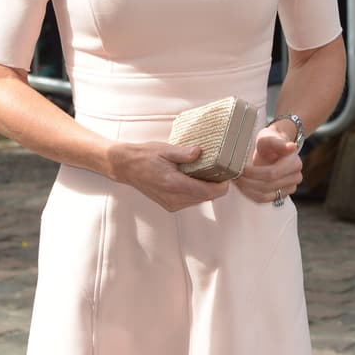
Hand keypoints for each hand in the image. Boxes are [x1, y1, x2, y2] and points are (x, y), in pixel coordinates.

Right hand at [105, 141, 229, 211]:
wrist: (126, 166)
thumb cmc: (144, 156)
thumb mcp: (165, 149)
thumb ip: (184, 153)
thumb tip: (200, 152)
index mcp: (174, 184)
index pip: (207, 192)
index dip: (222, 186)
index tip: (228, 176)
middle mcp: (174, 198)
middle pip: (206, 197)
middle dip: (215, 186)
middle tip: (219, 170)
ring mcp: (171, 204)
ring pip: (199, 200)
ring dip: (205, 190)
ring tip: (206, 173)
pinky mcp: (169, 205)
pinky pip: (190, 201)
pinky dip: (195, 192)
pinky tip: (192, 179)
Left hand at [235, 125, 301, 203]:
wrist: (273, 148)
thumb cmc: (269, 140)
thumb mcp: (269, 137)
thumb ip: (278, 142)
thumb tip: (292, 147)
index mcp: (294, 163)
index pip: (272, 173)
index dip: (254, 173)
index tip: (241, 169)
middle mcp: (295, 177)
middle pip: (268, 185)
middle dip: (248, 181)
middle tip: (234, 175)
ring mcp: (289, 188)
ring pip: (265, 195)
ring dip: (247, 189)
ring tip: (236, 180)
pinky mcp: (281, 194)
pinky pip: (264, 199)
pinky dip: (251, 194)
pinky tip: (242, 186)